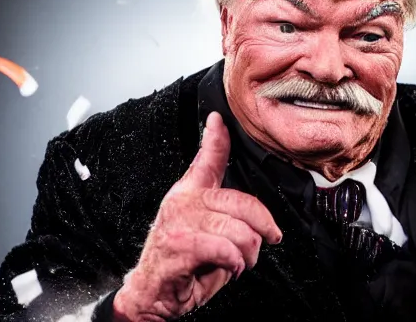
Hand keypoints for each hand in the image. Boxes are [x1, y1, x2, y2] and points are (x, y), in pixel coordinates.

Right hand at [112, 112, 282, 320]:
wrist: (150, 296)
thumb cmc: (181, 265)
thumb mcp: (207, 232)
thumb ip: (226, 215)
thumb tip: (257, 217)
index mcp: (190, 193)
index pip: (206, 159)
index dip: (215, 137)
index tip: (218, 120)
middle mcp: (184, 201)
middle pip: (241, 201)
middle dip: (263, 227)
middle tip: (264, 241)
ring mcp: (181, 222)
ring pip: (238, 230)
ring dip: (248, 253)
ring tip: (240, 261)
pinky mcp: (180, 244)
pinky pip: (224, 248)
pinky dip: (234, 263)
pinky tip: (229, 268)